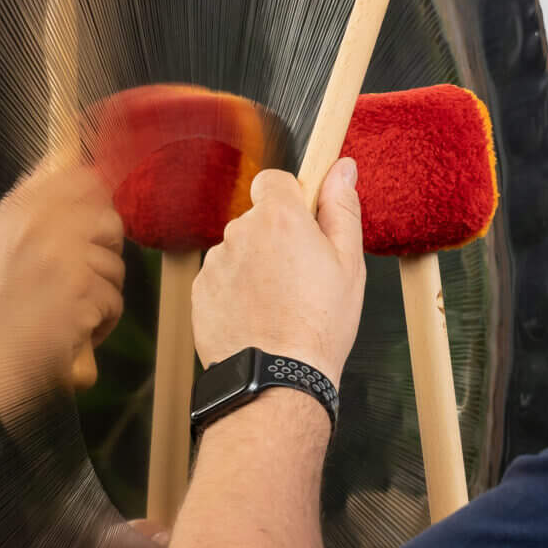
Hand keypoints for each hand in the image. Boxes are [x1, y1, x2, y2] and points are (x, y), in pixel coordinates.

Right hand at [0, 158, 125, 415]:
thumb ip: (34, 202)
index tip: (89, 231)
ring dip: (100, 294)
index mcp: (19, 207)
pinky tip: (71, 331)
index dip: (96, 204)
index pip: (83, 178)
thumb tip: (66, 156)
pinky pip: (113, 302)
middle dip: (102, 254)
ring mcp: (62, 256)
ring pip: (115, 267)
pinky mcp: (80, 291)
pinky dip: (100, 323)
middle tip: (74, 281)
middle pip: (110, 222)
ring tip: (65, 310)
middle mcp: (40, 224)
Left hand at [192, 159, 363, 381]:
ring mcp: (215, 263)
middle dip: (275, 239)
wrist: (277, 379)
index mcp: (279, 218)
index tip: (305, 225)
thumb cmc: (320, 324)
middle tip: (301, 278)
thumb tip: (342, 168)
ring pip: (238, 251)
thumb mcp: (348, 262)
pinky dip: (236, 292)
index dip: (291, 200)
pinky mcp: (199, 291)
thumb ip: (342, 207)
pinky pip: (221, 279)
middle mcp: (239, 232)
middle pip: (257, 220)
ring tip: (279, 305)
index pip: (274, 180)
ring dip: (255, 267)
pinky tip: (257, 318)